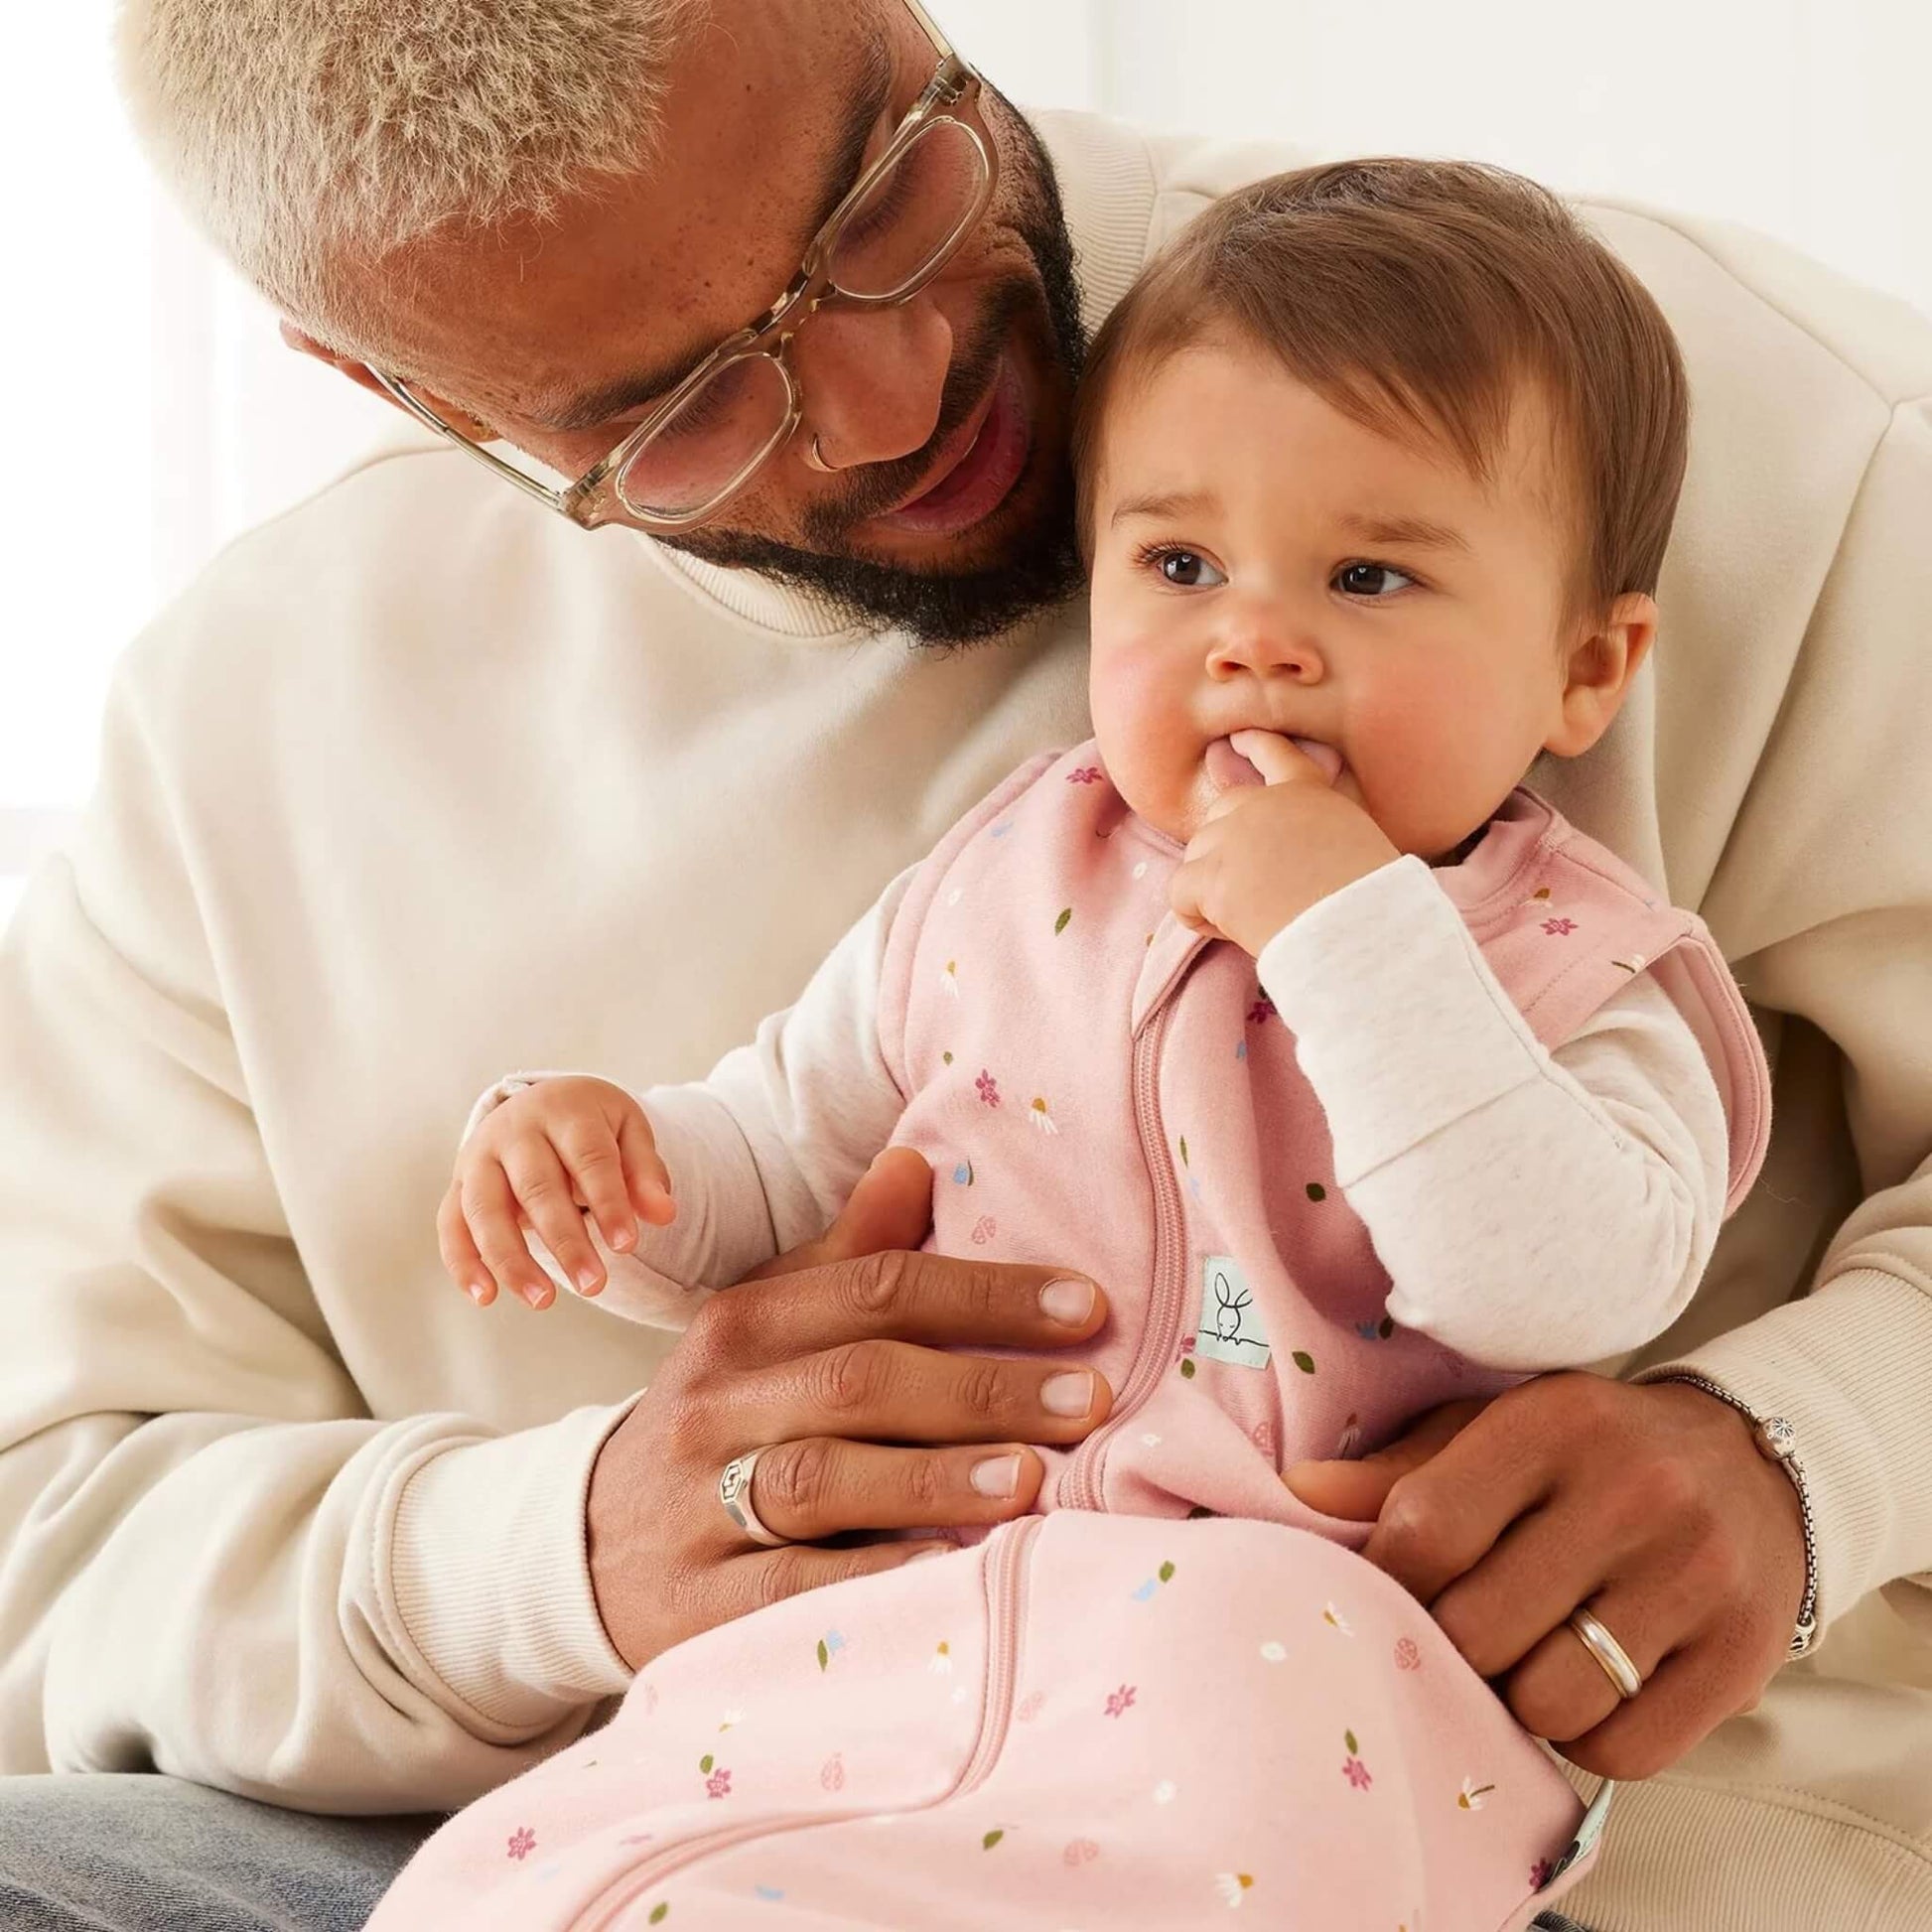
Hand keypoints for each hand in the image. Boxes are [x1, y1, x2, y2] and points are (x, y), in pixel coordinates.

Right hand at [439, 1076, 675, 1308]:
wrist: (542, 1103)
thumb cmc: (593, 1125)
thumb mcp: (628, 1131)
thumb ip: (645, 1172)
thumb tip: (663, 1214)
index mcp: (564, 1108)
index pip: (589, 1157)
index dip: (608, 1202)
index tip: (628, 1245)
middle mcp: (514, 1129)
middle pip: (537, 1187)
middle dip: (565, 1240)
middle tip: (594, 1285)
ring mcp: (478, 1157)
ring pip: (485, 1209)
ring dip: (512, 1259)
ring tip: (543, 1301)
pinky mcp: (457, 1186)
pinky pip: (451, 1225)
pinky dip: (463, 1263)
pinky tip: (486, 1297)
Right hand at [582, 1148, 1111, 1671]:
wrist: (593, 1548)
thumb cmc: (725, 1422)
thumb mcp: (769, 1328)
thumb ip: (847, 1254)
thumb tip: (919, 1160)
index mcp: (744, 1321)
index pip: (875, 1289)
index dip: (985, 1294)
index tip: (1088, 1307)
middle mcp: (717, 1402)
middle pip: (858, 1378)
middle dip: (983, 1385)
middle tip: (1090, 1398)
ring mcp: (699, 1502)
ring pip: (821, 1479)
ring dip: (935, 1476)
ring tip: (1033, 1478)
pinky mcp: (697, 1603)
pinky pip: (790, 1586)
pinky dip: (873, 1577)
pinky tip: (951, 1570)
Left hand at [1170, 730, 1397, 954]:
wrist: (1357, 933)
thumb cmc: (1369, 904)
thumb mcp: (1357, 844)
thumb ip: (1319, 831)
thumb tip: (1293, 855)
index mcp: (1308, 793)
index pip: (1275, 755)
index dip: (1254, 746)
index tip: (1236, 740)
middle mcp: (1265, 804)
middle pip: (1220, 814)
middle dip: (1225, 851)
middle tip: (1258, 894)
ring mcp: (1233, 836)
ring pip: (1196, 857)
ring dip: (1213, 889)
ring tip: (1254, 920)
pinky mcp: (1211, 875)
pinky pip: (1180, 894)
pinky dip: (1197, 918)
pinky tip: (1231, 932)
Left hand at [1284, 1374, 1807, 1777]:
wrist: (1754, 1465)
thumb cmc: (1586, 1452)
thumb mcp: (1494, 1429)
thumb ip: (1398, 1470)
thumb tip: (1296, 1495)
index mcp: (1552, 1423)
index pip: (1425, 1530)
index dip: (1387, 1579)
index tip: (1390, 1587)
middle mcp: (1632, 1493)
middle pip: (1478, 1629)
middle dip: (1451, 1645)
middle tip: (1463, 1628)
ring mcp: (1696, 1576)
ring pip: (1549, 1700)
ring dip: (1519, 1698)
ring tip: (1528, 1655)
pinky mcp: (1743, 1655)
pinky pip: (1623, 1751)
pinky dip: (1588, 1737)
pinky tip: (1591, 1686)